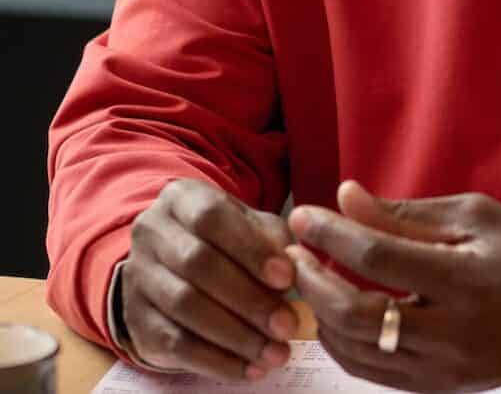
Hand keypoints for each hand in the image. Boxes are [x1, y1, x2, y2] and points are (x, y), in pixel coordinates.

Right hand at [122, 178, 299, 380]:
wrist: (172, 266)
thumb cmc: (223, 240)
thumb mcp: (248, 226)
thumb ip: (272, 240)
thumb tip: (296, 270)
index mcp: (181, 198)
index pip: (212, 217)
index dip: (250, 248)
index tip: (286, 279)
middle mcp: (151, 232)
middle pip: (197, 264)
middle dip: (247, 298)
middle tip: (287, 326)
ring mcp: (138, 277)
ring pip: (185, 307)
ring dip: (236, 336)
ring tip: (275, 354)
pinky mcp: (136, 321)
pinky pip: (175, 345)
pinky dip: (217, 361)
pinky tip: (250, 369)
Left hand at [287, 181, 500, 391]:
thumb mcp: (473, 216)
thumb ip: (405, 213)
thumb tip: (345, 197)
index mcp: (463, 278)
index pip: (378, 256)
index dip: (331, 235)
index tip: (302, 215)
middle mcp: (450, 331)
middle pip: (357, 313)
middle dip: (313, 281)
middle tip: (291, 252)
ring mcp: (441, 369)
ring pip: (357, 349)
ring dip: (320, 313)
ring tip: (305, 278)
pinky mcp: (435, 388)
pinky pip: (372, 371)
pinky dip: (342, 341)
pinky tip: (332, 311)